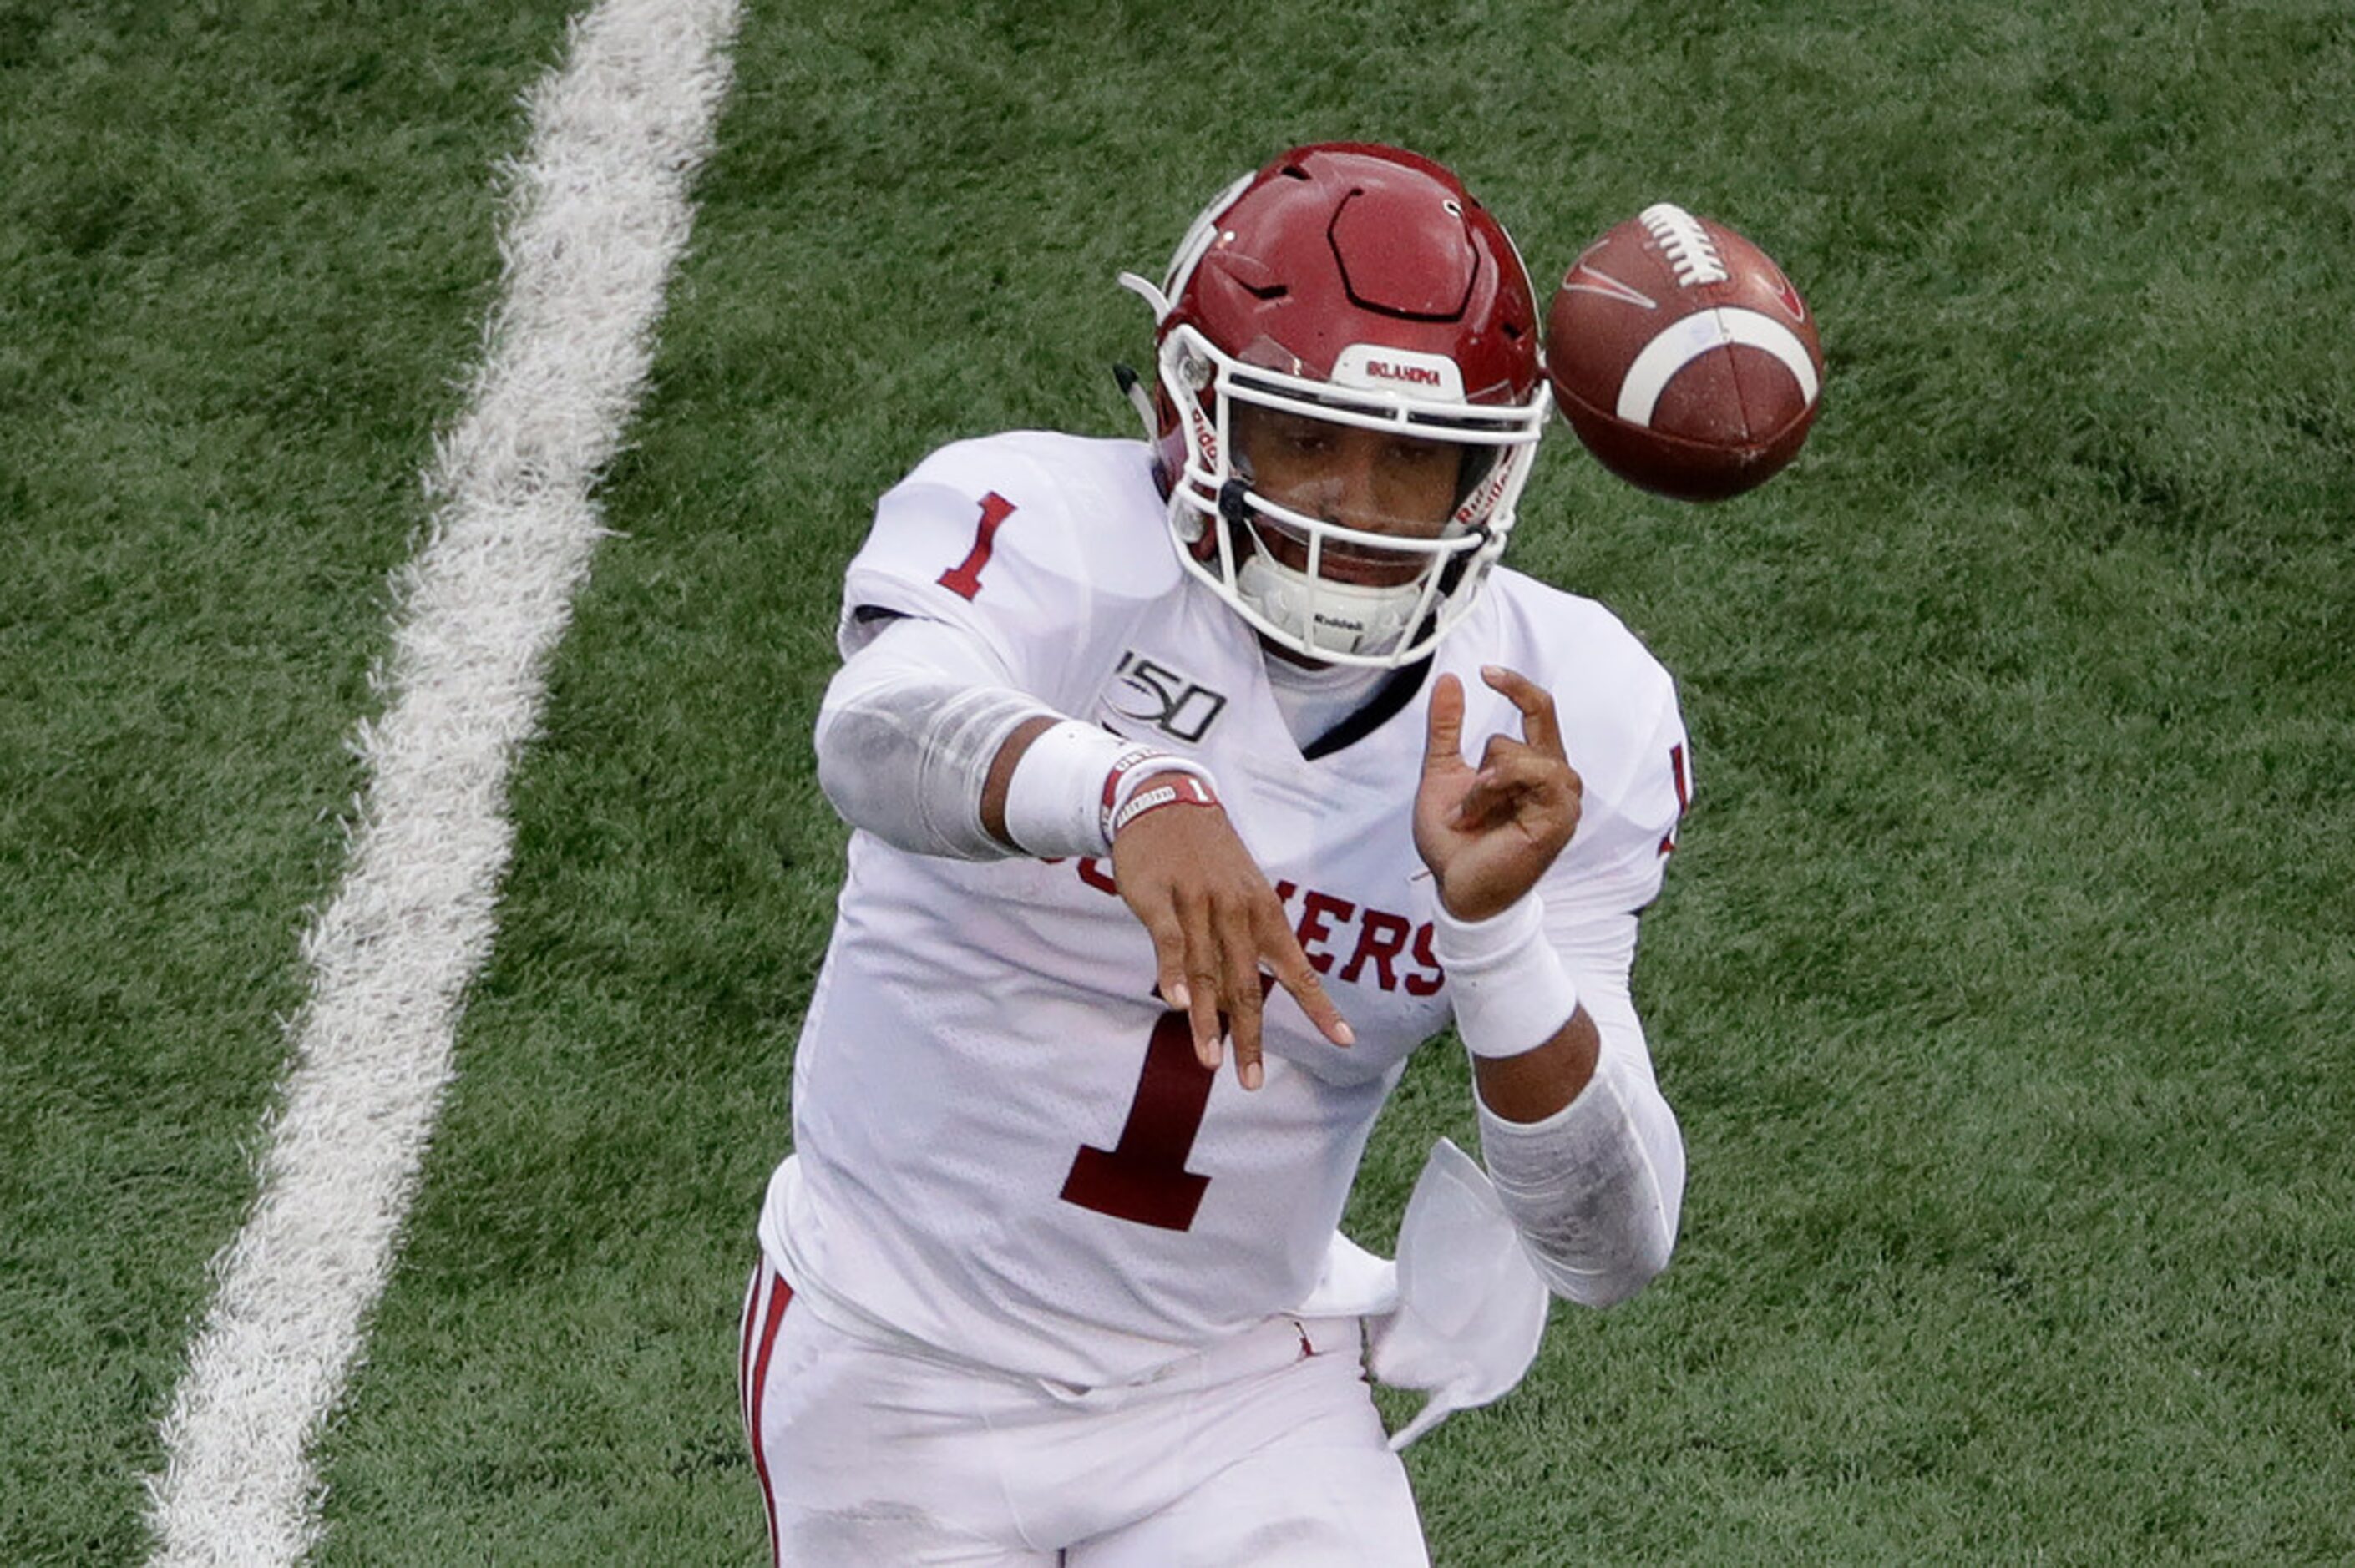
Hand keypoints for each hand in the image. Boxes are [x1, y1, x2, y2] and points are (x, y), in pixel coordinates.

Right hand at [1111, 779, 1354, 1089]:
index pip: (1298, 970)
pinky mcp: (1160, 899)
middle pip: (1248, 985)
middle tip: (1252, 1081)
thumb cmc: (1206, 857)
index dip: (1320, 1008)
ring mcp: (1199, 904)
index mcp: (1265, 912)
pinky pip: (1170, 942)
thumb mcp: (1240, 891)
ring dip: (1208, 1022)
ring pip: (1207, 972)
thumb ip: (1243, 944)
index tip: (1344, 1042)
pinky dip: (1174, 973)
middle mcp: (1238, 911)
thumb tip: (1240, 1001)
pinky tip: (1178, 1004)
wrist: (1165, 801)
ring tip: (1210, 1063)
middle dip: (1251, 1037)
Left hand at [1414, 667, 1581, 921]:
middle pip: (1535, 719)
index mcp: (1535, 764)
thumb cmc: (1455, 840)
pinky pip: (1533, 774)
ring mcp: (1564, 797)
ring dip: (1483, 782)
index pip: (1541, 708)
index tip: (1485, 672)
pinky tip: (1480, 815)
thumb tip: (1450, 679)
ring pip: (1521, 751)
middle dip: (1486, 759)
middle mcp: (1557, 777)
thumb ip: (1447, 728)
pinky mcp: (1561, 816)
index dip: (1517, 685)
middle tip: (1465, 806)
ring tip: (1471, 816)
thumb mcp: (1442, 771)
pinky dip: (1494, 789)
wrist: (1457, 887)